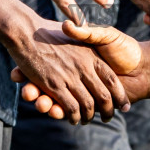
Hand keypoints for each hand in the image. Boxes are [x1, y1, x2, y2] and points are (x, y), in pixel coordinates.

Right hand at [5, 20, 129, 124]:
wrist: (25, 29)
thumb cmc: (47, 30)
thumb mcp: (74, 32)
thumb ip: (86, 39)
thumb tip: (96, 45)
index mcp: (90, 55)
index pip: (111, 79)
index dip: (119, 94)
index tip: (124, 105)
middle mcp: (83, 66)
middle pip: (103, 96)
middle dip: (108, 110)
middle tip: (109, 118)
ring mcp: (69, 76)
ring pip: (88, 105)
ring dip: (89, 116)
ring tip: (88, 120)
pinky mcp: (54, 85)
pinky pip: (70, 107)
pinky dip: (74, 116)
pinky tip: (74, 119)